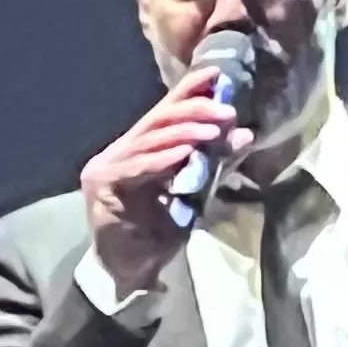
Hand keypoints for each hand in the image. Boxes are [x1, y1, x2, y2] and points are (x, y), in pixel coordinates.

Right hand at [81, 63, 250, 300]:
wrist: (129, 272)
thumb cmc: (158, 234)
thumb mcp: (195, 192)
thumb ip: (215, 163)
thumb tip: (245, 134)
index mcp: (139, 147)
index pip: (165, 112)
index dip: (189, 90)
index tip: (217, 74)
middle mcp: (120, 150)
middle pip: (158, 120)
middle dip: (194, 112)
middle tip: (227, 112)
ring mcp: (107, 165)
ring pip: (149, 140)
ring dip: (184, 134)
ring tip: (213, 131)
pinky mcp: (102, 185)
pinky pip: (136, 167)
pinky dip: (162, 160)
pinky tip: (185, 154)